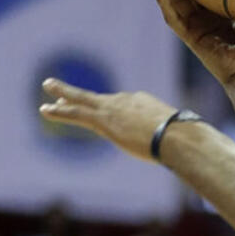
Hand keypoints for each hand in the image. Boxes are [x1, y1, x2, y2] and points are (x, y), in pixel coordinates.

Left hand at [40, 79, 175, 161]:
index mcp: (144, 103)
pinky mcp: (103, 121)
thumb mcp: (180, 136)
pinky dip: (60, 112)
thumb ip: (175, 138)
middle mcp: (126, 101)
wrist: (178, 137)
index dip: (115, 113)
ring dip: (63, 94)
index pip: (124, 106)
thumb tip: (189, 149)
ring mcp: (113, 109)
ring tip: (47, 87)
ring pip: (82, 100)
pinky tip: (45, 110)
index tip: (113, 122)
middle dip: (78, 92)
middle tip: (58, 87)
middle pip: (98, 97)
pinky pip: (76, 114)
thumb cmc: (185, 140)